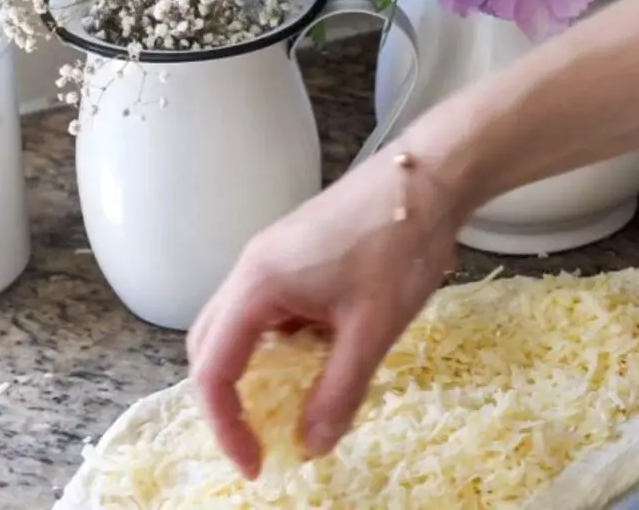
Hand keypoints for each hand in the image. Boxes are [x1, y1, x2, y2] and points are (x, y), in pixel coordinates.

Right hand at [186, 145, 465, 479]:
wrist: (429, 176)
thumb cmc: (401, 243)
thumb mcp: (374, 328)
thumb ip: (340, 390)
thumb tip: (314, 446)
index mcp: (257, 284)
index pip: (214, 371)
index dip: (227, 427)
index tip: (256, 463)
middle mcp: (251, 268)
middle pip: (210, 346)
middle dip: (230, 399)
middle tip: (264, 437)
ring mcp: (271, 257)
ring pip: (240, 327)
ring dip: (257, 369)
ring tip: (297, 400)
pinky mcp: (294, 254)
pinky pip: (270, 309)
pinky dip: (283, 343)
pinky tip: (323, 352)